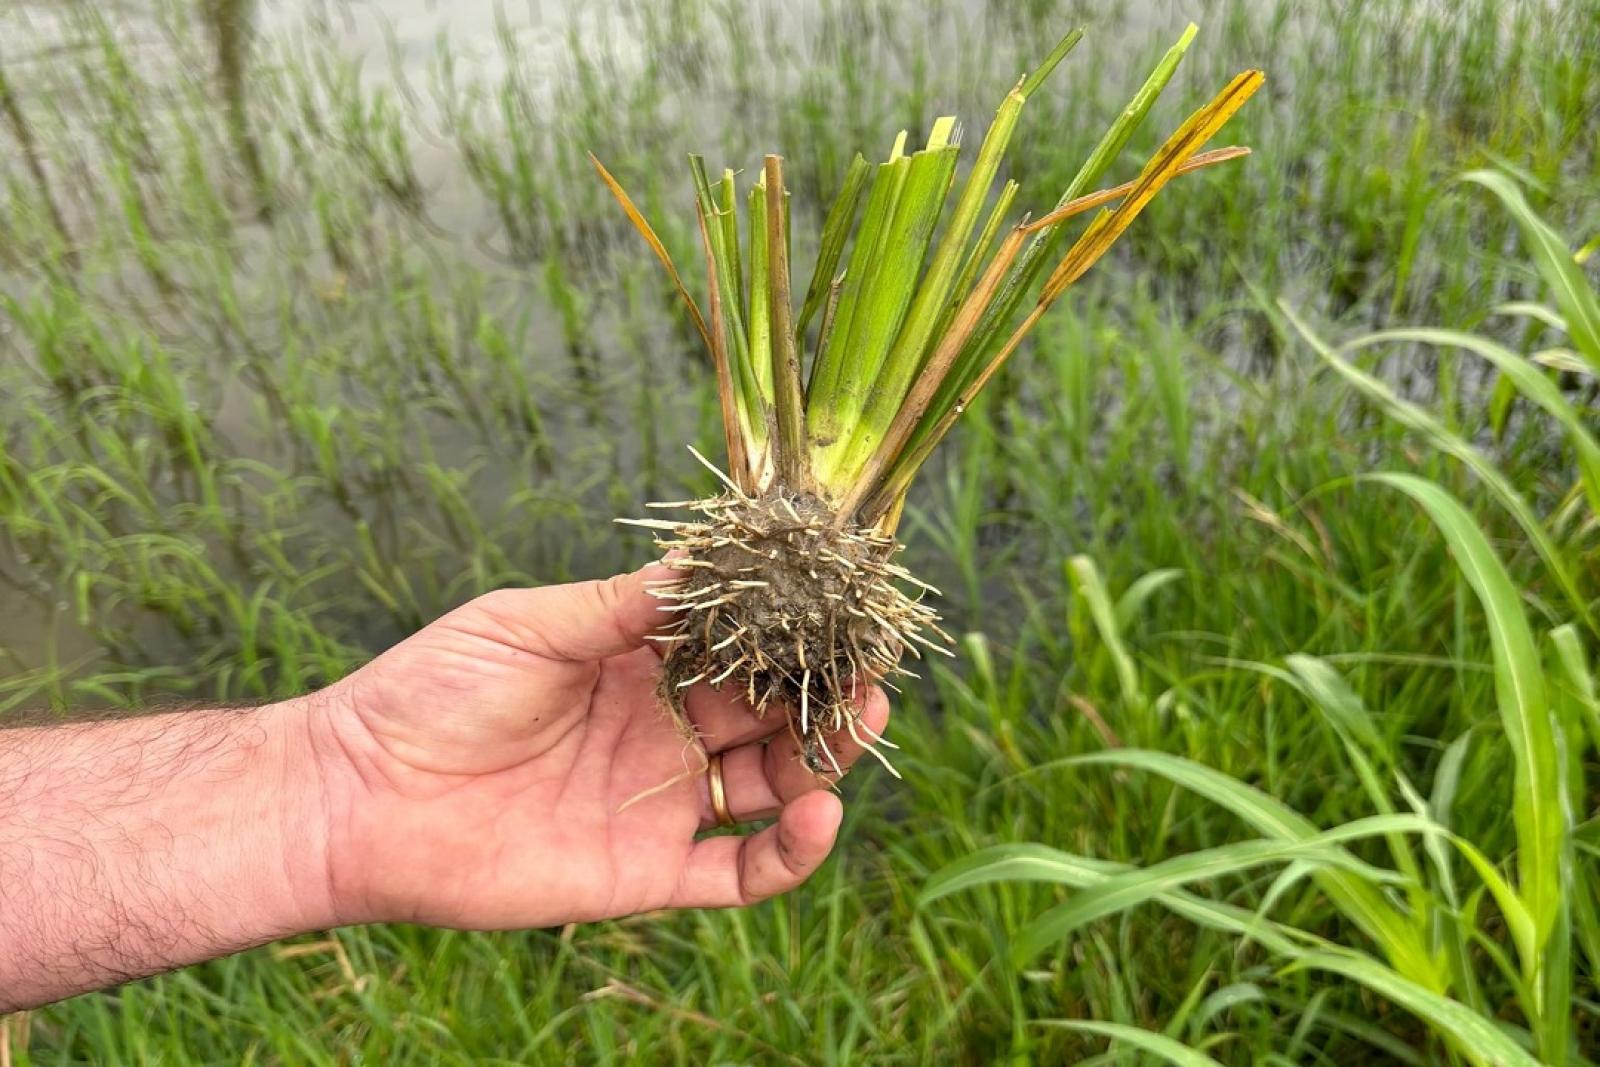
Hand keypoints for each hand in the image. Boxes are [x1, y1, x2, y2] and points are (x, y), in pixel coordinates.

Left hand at [302, 563, 890, 928]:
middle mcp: (660, 733)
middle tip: (869, 668)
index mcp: (636, 667)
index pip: (734, 646)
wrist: (354, 796)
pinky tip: (817, 816)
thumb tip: (706, 561)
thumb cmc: (428, 691)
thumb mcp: (526, 624)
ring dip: (823, 760)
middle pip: (766, 715)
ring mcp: (657, 804)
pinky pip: (736, 872)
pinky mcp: (643, 872)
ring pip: (768, 786)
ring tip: (860, 723)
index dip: (786, 629)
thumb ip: (618, 605)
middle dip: (821, 691)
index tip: (838, 602)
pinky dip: (788, 854)